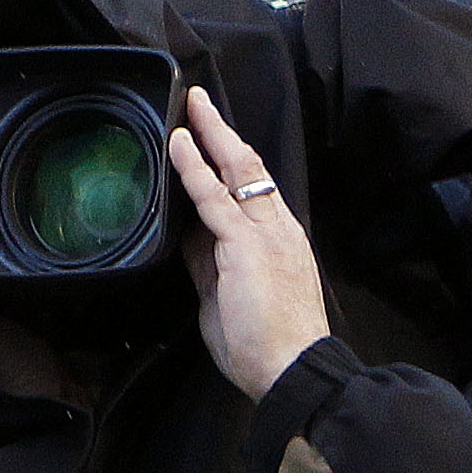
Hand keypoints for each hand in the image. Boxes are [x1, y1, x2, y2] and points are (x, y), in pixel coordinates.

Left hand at [168, 87, 328, 401]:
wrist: (293, 370)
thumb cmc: (266, 345)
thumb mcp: (226, 296)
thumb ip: (209, 263)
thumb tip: (189, 238)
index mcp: (278, 240)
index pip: (254, 187)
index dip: (230, 156)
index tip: (210, 134)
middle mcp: (278, 228)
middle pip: (249, 166)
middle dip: (221, 131)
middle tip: (199, 101)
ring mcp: (265, 232)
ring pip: (237, 169)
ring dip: (210, 133)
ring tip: (190, 106)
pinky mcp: (246, 243)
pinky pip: (214, 195)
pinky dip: (193, 166)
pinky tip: (178, 144)